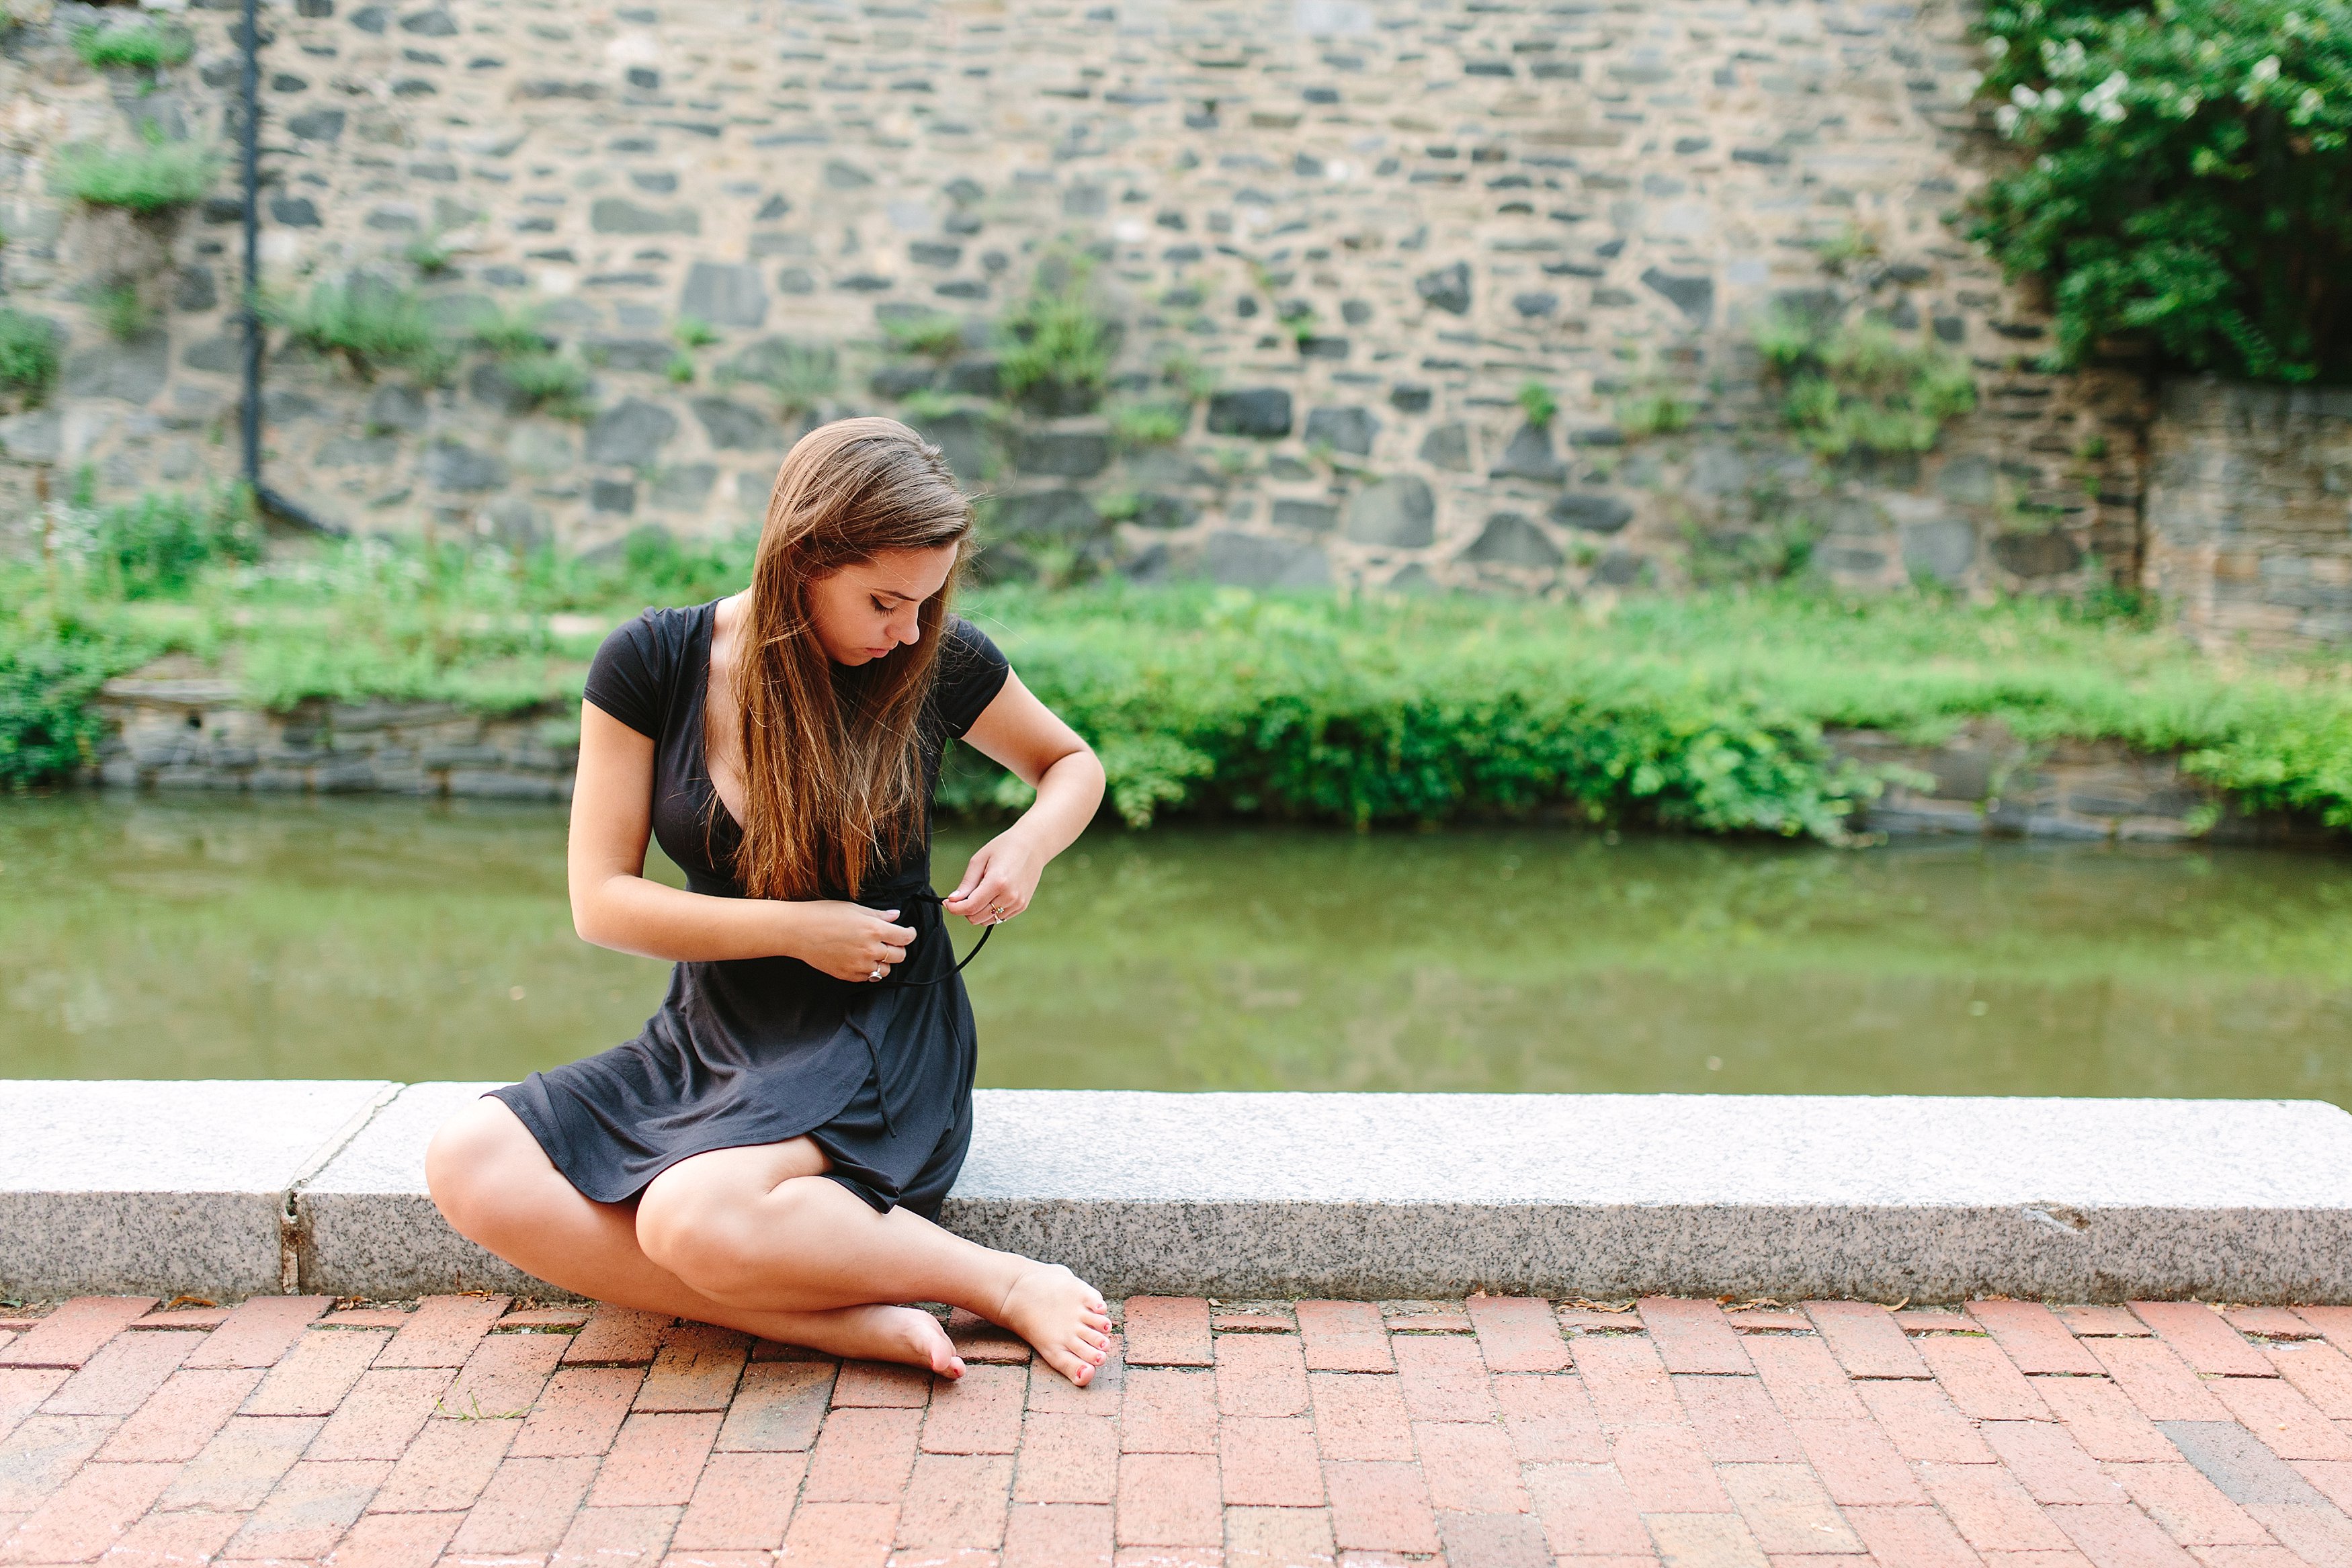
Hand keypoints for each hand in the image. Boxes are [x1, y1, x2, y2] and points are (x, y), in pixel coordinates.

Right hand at [790, 901, 916, 982]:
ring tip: (874, 952)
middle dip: (898, 948)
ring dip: (884, 962)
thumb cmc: (824, 915)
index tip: (907, 932)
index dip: (909, 934)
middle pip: (899, 956)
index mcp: (874, 929)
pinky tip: (861, 960)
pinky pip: (868, 978)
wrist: (798, 931)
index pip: (905, 938)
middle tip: (890, 942)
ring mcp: (859, 965)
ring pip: (885, 970)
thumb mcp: (854, 909)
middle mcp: (870, 949)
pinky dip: (869, 971)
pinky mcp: (848, 975)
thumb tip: (896, 916)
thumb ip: (878, 915)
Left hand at [943, 831, 1045, 927]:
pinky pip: (999, 918)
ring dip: (978, 912)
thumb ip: (967, 883)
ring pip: (987, 920)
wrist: (1033, 845)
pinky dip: (990, 911)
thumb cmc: (1005, 847)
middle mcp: (1010, 896)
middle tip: (963, 896)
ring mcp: (1018, 903)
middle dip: (965, 910)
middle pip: (977, 918)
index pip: (970, 907)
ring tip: (980, 893)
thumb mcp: (979, 860)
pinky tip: (992, 895)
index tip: (947, 903)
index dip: (954, 908)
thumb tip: (953, 900)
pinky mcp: (1022, 906)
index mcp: (997, 882)